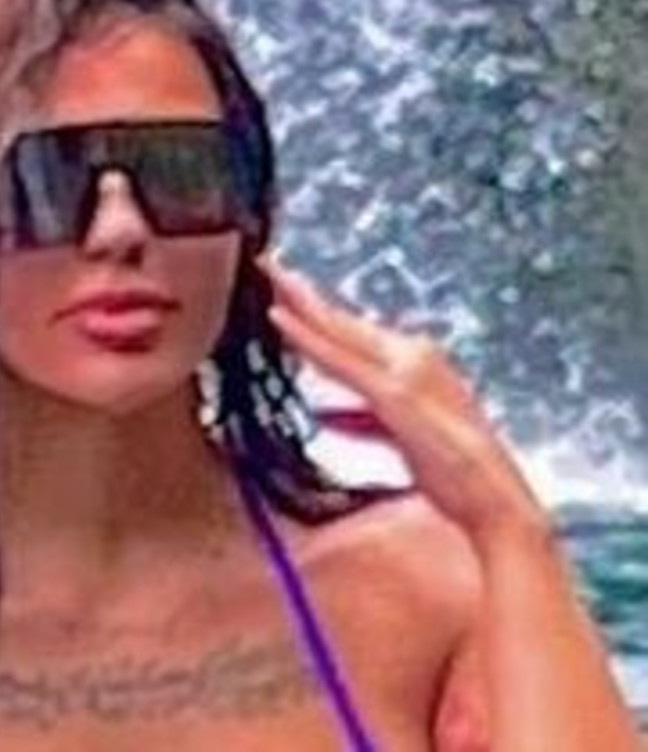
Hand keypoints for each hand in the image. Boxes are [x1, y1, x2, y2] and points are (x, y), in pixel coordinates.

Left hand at [255, 252, 549, 545]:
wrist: (495, 500)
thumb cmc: (453, 474)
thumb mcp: (400, 437)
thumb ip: (362, 420)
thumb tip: (326, 415)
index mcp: (413, 363)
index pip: (353, 332)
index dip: (317, 311)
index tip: (287, 292)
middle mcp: (412, 355)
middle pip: (342, 320)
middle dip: (303, 292)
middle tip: (269, 264)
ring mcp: (404, 370)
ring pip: (338, 330)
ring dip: (301, 301)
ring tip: (270, 274)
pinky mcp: (394, 391)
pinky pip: (339, 359)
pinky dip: (307, 337)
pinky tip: (279, 319)